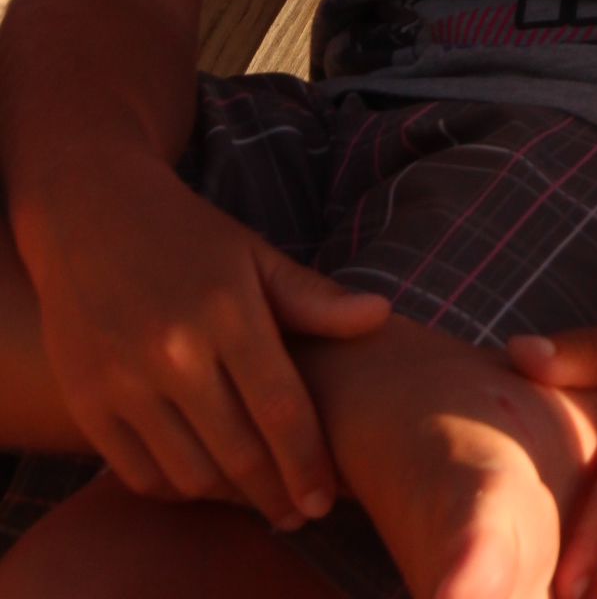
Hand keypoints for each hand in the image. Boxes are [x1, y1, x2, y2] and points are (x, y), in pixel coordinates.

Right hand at [24, 150, 389, 527]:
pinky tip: (205, 482)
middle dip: (277, 494)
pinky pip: (138, 473)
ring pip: (189, 473)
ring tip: (259, 499)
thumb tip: (380, 317)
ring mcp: (123, 381)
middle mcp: (172, 351)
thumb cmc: (186, 235)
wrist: (90, 213)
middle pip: (238, 452)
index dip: (308, 462)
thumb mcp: (253, 253)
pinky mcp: (86, 402)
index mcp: (226, 310)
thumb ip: (312, 297)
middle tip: (300, 512)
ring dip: (230, 498)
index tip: (327, 498)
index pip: (280, 407)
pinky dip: (176, 489)